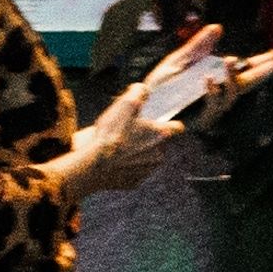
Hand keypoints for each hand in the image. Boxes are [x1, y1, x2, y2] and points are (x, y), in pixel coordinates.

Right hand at [64, 25, 253, 195]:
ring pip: (148, 158)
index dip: (170, 123)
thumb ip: (138, 93)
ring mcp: (147, 170)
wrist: (95, 164)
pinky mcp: (135, 182)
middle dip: (148, 138)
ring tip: (120, 147)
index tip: (161, 123)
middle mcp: (159, 154)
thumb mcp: (125, 105)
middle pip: (159, 143)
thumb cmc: (111, 134)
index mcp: (161, 134)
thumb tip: (143, 89)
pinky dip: (128, 166)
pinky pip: (135, 171)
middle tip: (129, 133)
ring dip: (138, 153)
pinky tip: (115, 160)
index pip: (177, 127)